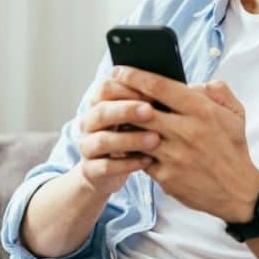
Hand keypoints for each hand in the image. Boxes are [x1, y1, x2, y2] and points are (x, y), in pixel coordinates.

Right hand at [75, 78, 161, 196]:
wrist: (104, 172)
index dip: (127, 88)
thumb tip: (172, 86)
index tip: (152, 92)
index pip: (105, 88)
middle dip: (126, 110)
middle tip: (151, 111)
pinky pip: (105, 166)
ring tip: (155, 139)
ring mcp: (87, 147)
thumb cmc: (127, 136)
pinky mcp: (90, 170)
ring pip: (103, 140)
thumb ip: (144, 102)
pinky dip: (127, 164)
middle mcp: (88, 123)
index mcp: (98, 104)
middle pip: (102, 112)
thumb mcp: (132, 117)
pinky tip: (148, 161)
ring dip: (130, 139)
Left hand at [111, 67, 258, 222]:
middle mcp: (186, 132)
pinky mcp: (166, 177)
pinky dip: (131, 149)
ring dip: (123, 124)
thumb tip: (191, 83)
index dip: (135, 76)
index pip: (159, 86)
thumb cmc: (233, 148)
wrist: (238, 192)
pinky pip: (139, 158)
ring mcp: (174, 156)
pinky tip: (126, 141)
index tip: (120, 71)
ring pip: (135, 134)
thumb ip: (216, 90)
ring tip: (114, 116)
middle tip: (109, 91)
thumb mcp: (235, 113)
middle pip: (140, 109)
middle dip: (121, 98)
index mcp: (202, 111)